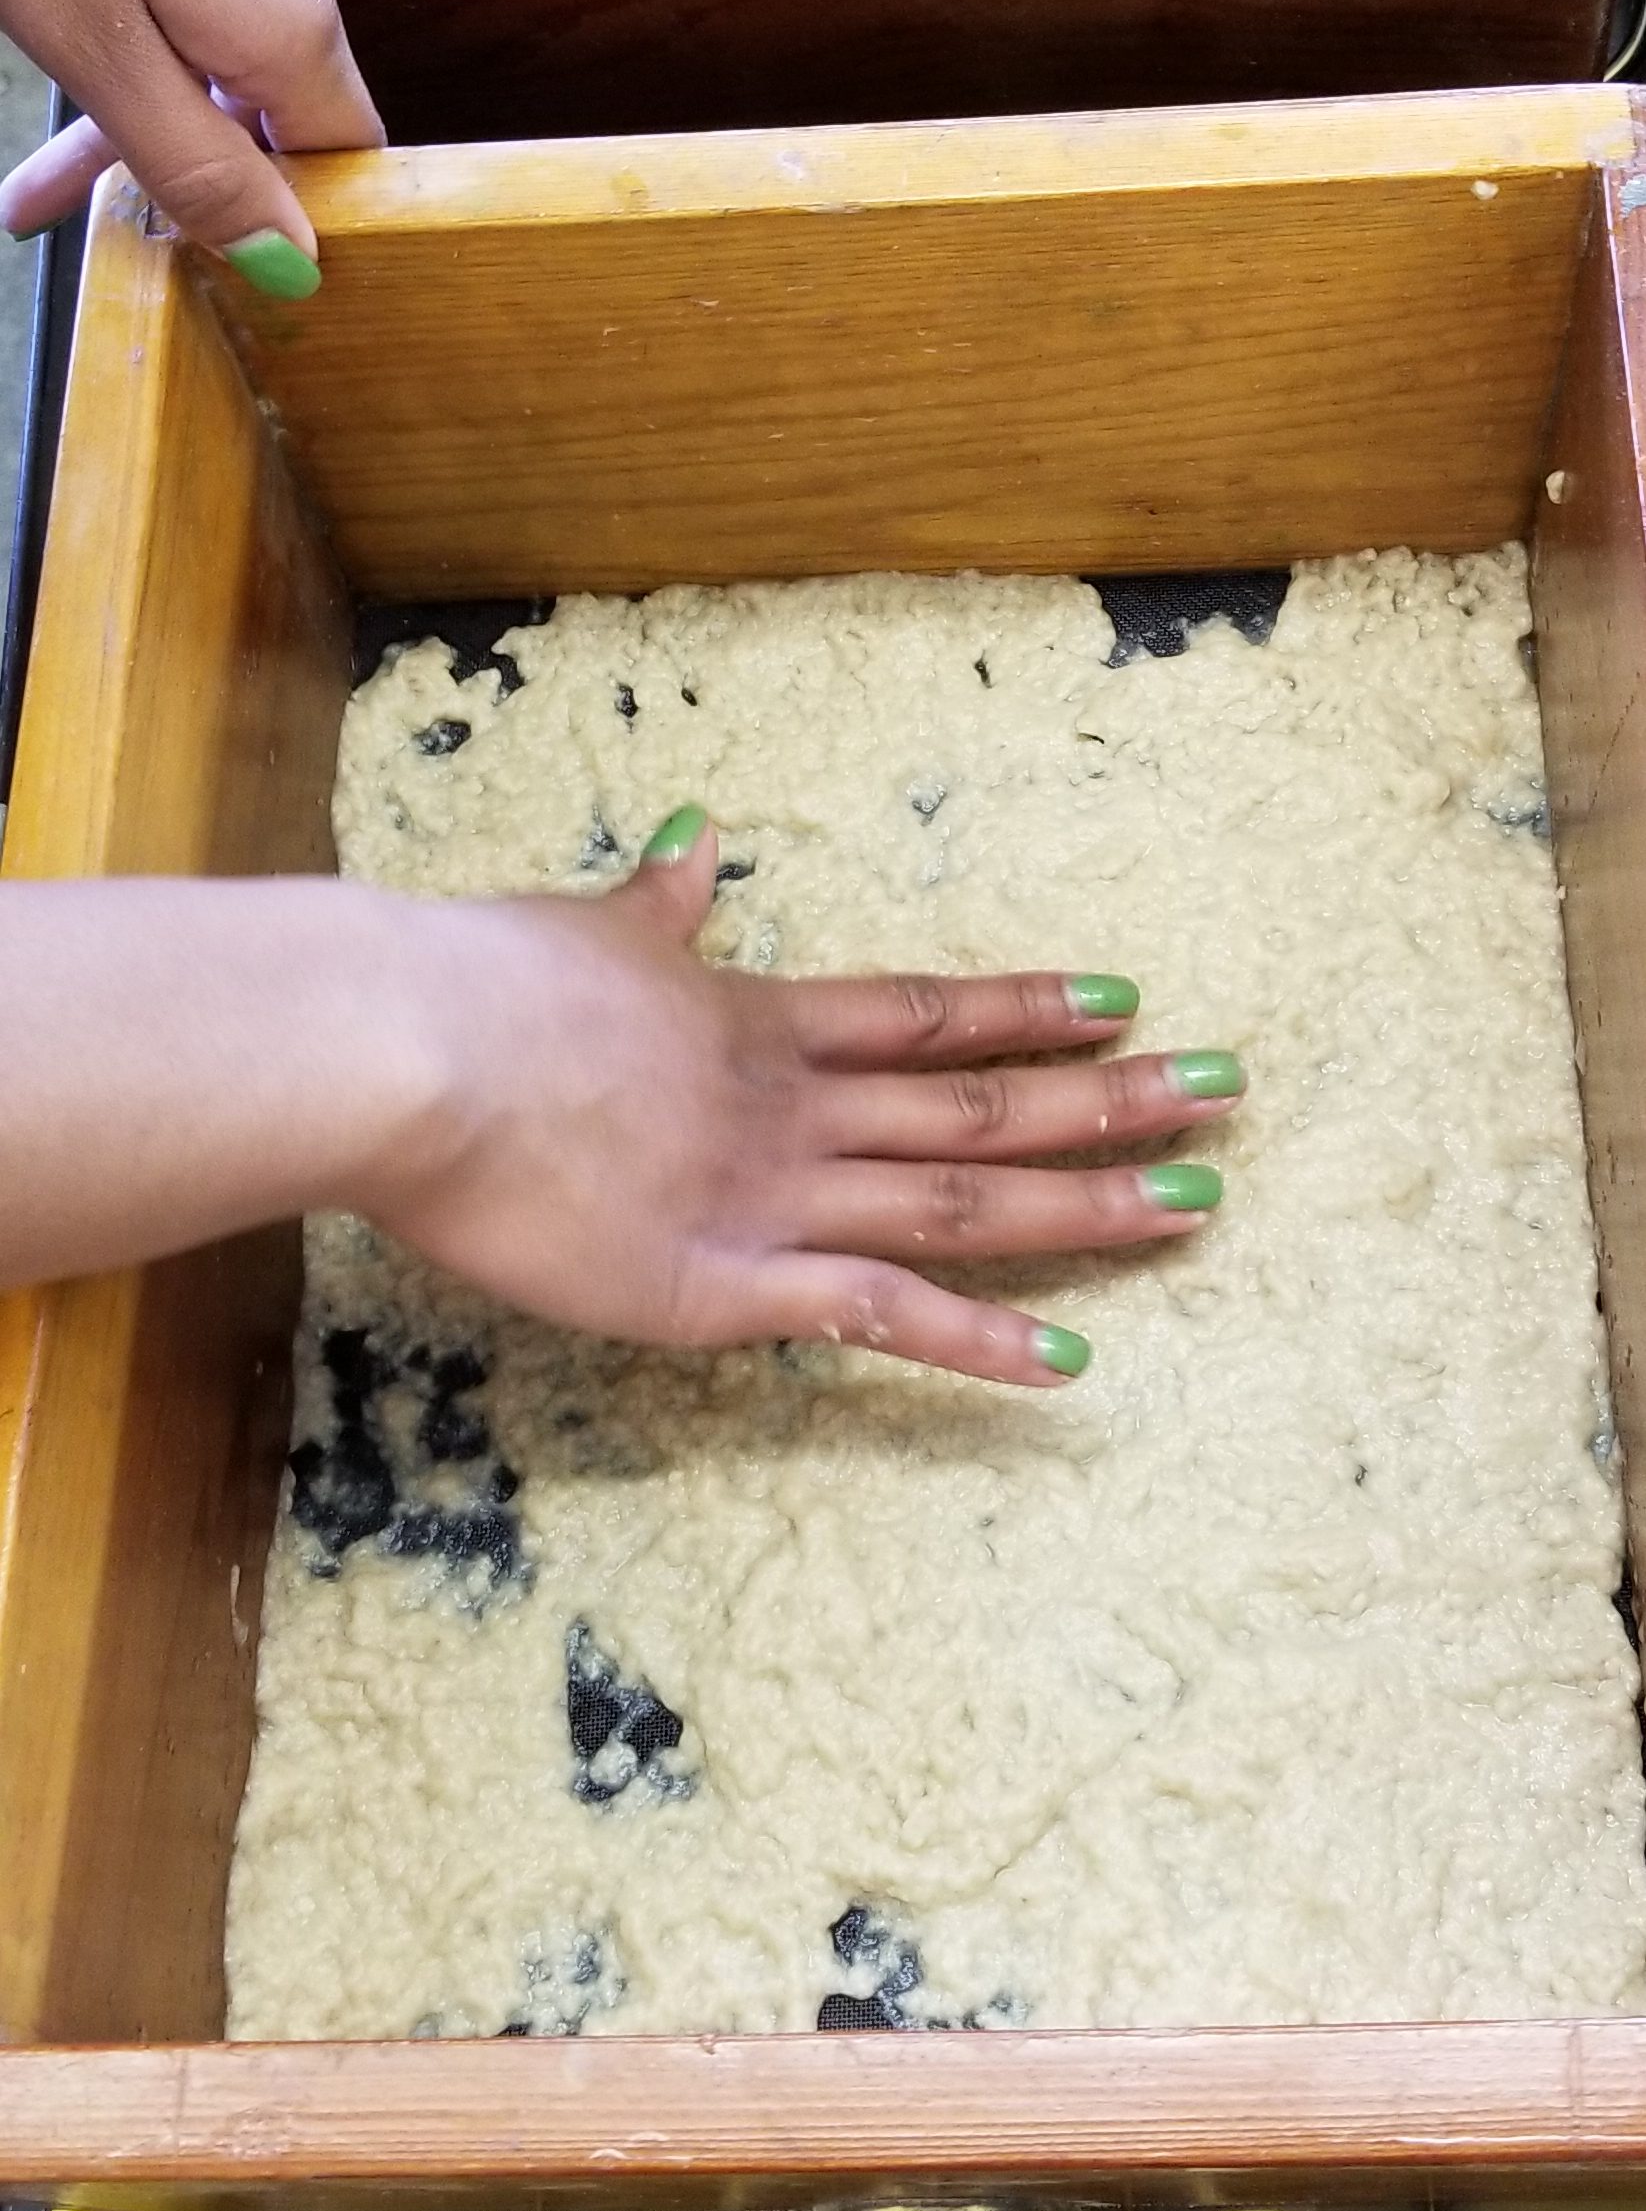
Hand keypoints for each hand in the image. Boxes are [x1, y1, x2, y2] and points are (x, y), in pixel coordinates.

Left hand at [0, 0, 380, 285]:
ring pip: (229, 18)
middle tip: (50, 195)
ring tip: (47, 86)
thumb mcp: (98, 54)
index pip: (343, 157)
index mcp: (293, 16)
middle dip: (174, 147)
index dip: (275, 213)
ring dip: (149, 70)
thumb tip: (291, 261)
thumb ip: (198, 164)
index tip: (184, 239)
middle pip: (274, 92)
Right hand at [0, 841, 1240, 1385]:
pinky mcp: (731, 1285)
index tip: (1125, 1001)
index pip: (928, 1016)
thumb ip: (656, 908)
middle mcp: (797, 1105)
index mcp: (757, 1020)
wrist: (417, 1049)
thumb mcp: (587, 930)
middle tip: (1227, 1094)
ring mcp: (776, 1195)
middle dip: (1110, 1103)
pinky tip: (1069, 1362)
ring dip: (1085, 1204)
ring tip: (1197, 1200)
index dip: (1029, 1012)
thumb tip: (696, 848)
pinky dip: (978, 1340)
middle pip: (982, 1107)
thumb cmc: (481, 984)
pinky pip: (882, 1315)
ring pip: (964, 1202)